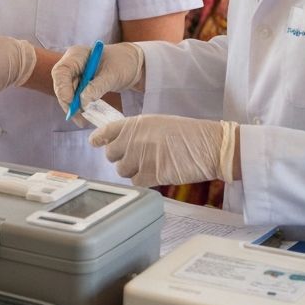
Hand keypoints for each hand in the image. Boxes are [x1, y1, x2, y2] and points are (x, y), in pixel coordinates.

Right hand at [51, 42, 143, 115]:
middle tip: (77, 116)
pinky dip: (77, 106)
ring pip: (65, 92)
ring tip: (81, 120)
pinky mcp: (79, 83)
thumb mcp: (112, 74)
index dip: (62, 88)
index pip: (61, 71)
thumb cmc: (123, 63)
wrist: (132, 64)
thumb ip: (97, 86)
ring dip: (72, 106)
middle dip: (66, 100)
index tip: (72, 102)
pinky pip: (73, 96)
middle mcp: (72, 63)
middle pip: (61, 83)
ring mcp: (75, 73)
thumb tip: (83, 102)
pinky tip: (83, 116)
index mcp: (77, 55)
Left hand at [91, 114, 238, 185]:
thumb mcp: (157, 123)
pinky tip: (157, 174)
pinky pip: (137, 182)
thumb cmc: (188, 133)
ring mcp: (141, 156)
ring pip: (122, 170)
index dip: (99, 139)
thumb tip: (121, 142)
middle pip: (111, 155)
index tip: (95, 142)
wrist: (209, 145)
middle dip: (120, 158)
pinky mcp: (151, 173)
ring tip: (150, 165)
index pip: (106, 131)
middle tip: (135, 158)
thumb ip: (136, 131)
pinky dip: (145, 182)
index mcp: (135, 123)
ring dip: (133, 171)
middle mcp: (134, 139)